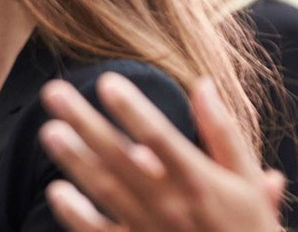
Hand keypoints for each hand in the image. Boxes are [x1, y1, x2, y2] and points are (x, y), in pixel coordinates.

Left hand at [38, 75, 284, 231]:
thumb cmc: (247, 229)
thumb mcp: (246, 182)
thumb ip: (223, 133)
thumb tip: (203, 84)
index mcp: (199, 180)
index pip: (160, 138)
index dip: (132, 110)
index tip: (107, 81)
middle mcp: (170, 203)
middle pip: (120, 157)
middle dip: (86, 123)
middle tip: (54, 92)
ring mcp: (149, 229)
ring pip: (105, 191)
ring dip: (75, 161)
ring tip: (50, 131)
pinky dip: (76, 215)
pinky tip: (56, 191)